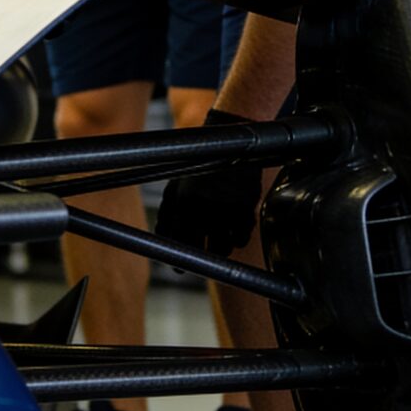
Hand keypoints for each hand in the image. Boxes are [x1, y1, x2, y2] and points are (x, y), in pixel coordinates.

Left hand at [152, 111, 262, 256]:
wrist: (232, 143)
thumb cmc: (199, 167)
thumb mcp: (175, 186)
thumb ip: (166, 215)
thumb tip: (162, 242)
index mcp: (183, 202)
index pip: (178, 244)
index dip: (178, 262)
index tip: (179, 268)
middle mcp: (206, 207)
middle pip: (203, 252)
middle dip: (199, 261)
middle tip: (198, 262)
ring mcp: (228, 208)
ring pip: (224, 249)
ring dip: (219, 251)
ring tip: (216, 244)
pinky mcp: (248, 207)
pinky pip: (241, 239)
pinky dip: (236, 240)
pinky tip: (232, 232)